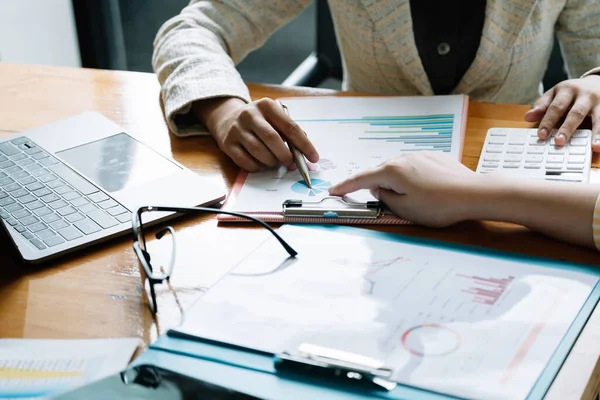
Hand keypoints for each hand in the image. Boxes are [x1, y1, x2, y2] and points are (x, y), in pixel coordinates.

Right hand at [194, 97, 318, 170]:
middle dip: (286, 155)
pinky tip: (260, 164)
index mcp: (267, 106)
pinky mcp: (227, 143)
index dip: (304, 144)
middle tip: (291, 164)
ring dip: (271, 162)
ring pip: (258, 151)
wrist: (226, 118)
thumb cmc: (258, 121)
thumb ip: (289, 131)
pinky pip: (245, 161)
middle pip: (272, 139)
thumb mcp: (273, 117)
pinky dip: (256, 167)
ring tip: (275, 163)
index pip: (290, 127)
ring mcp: (237, 129)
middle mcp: (250, 115)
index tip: (313, 157)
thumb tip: (303, 151)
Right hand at [328, 152, 479, 226]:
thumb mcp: (404, 209)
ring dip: (397, 183)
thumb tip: (379, 190)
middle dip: (377, 187)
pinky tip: (427, 191)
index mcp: (392, 171)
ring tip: (413, 201)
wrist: (474, 194)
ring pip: (398, 170)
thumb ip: (385, 198)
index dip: (346, 187)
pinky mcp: (435, 157)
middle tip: (384, 204)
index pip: (361, 179)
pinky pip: (414, 168)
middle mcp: (403, 157)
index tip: (333, 191)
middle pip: (380, 173)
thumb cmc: (439, 205)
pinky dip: (413, 179)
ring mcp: (420, 155)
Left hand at [524, 75, 599, 151]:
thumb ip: (542, 105)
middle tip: (559, 142)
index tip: (541, 135)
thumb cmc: (571, 92)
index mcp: (567, 90)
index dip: (548, 122)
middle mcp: (585, 95)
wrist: (597, 81)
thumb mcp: (555, 94)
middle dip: (567, 128)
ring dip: (597, 133)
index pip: (556, 107)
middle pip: (576, 113)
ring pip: (599, 118)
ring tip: (595, 146)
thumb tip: (527, 117)